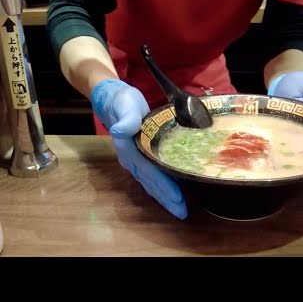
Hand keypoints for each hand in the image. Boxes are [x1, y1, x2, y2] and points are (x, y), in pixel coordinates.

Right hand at [91, 79, 186, 218]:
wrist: (111, 99)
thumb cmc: (121, 101)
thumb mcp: (125, 104)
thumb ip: (126, 118)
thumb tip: (120, 131)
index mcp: (130, 149)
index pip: (150, 172)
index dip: (164, 187)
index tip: (178, 199)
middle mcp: (131, 159)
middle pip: (151, 183)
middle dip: (167, 199)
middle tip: (182, 213)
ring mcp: (134, 160)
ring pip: (151, 183)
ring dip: (164, 197)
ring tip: (179, 209)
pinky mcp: (139, 156)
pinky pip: (151, 176)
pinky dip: (161, 187)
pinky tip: (171, 192)